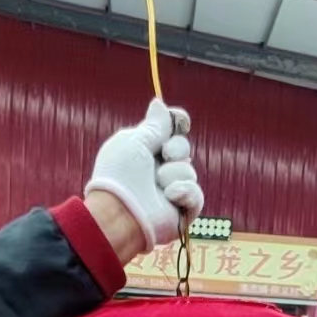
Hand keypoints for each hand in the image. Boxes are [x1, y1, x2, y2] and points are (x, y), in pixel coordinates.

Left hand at [84, 98, 203, 255]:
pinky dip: (185, 192)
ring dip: (174, 173)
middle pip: (183, 148)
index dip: (177, 124)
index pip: (168, 133)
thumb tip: (158, 102)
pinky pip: (196, 194)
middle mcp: (157, 171)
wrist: (121, 213)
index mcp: (144, 152)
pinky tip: (170, 195)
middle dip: (177, 148)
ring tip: (158, 184)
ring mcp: (169, 191)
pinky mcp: (181, 212)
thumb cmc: (120, 176)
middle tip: (165, 155)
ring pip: (189, 170)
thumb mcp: (135, 141)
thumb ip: (154, 125)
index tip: (180, 121)